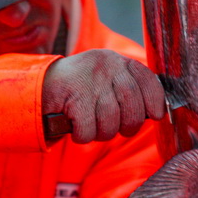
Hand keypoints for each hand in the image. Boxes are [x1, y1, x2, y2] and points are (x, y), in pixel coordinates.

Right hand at [42, 49, 165, 142]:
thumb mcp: (107, 79)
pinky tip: (78, 128)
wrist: (40, 86)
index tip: (156, 115)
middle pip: (133, 105)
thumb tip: (157, 111)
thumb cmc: (81, 89)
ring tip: (94, 128)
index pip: (148, 80)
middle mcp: (107, 66)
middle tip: (121, 130)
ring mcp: (90, 80)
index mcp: (118, 61)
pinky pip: (89, 129)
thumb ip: (130, 89)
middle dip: (129, 125)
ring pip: (111, 121)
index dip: (156, 101)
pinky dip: (84, 135)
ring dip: (103, 133)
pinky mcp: (74, 96)